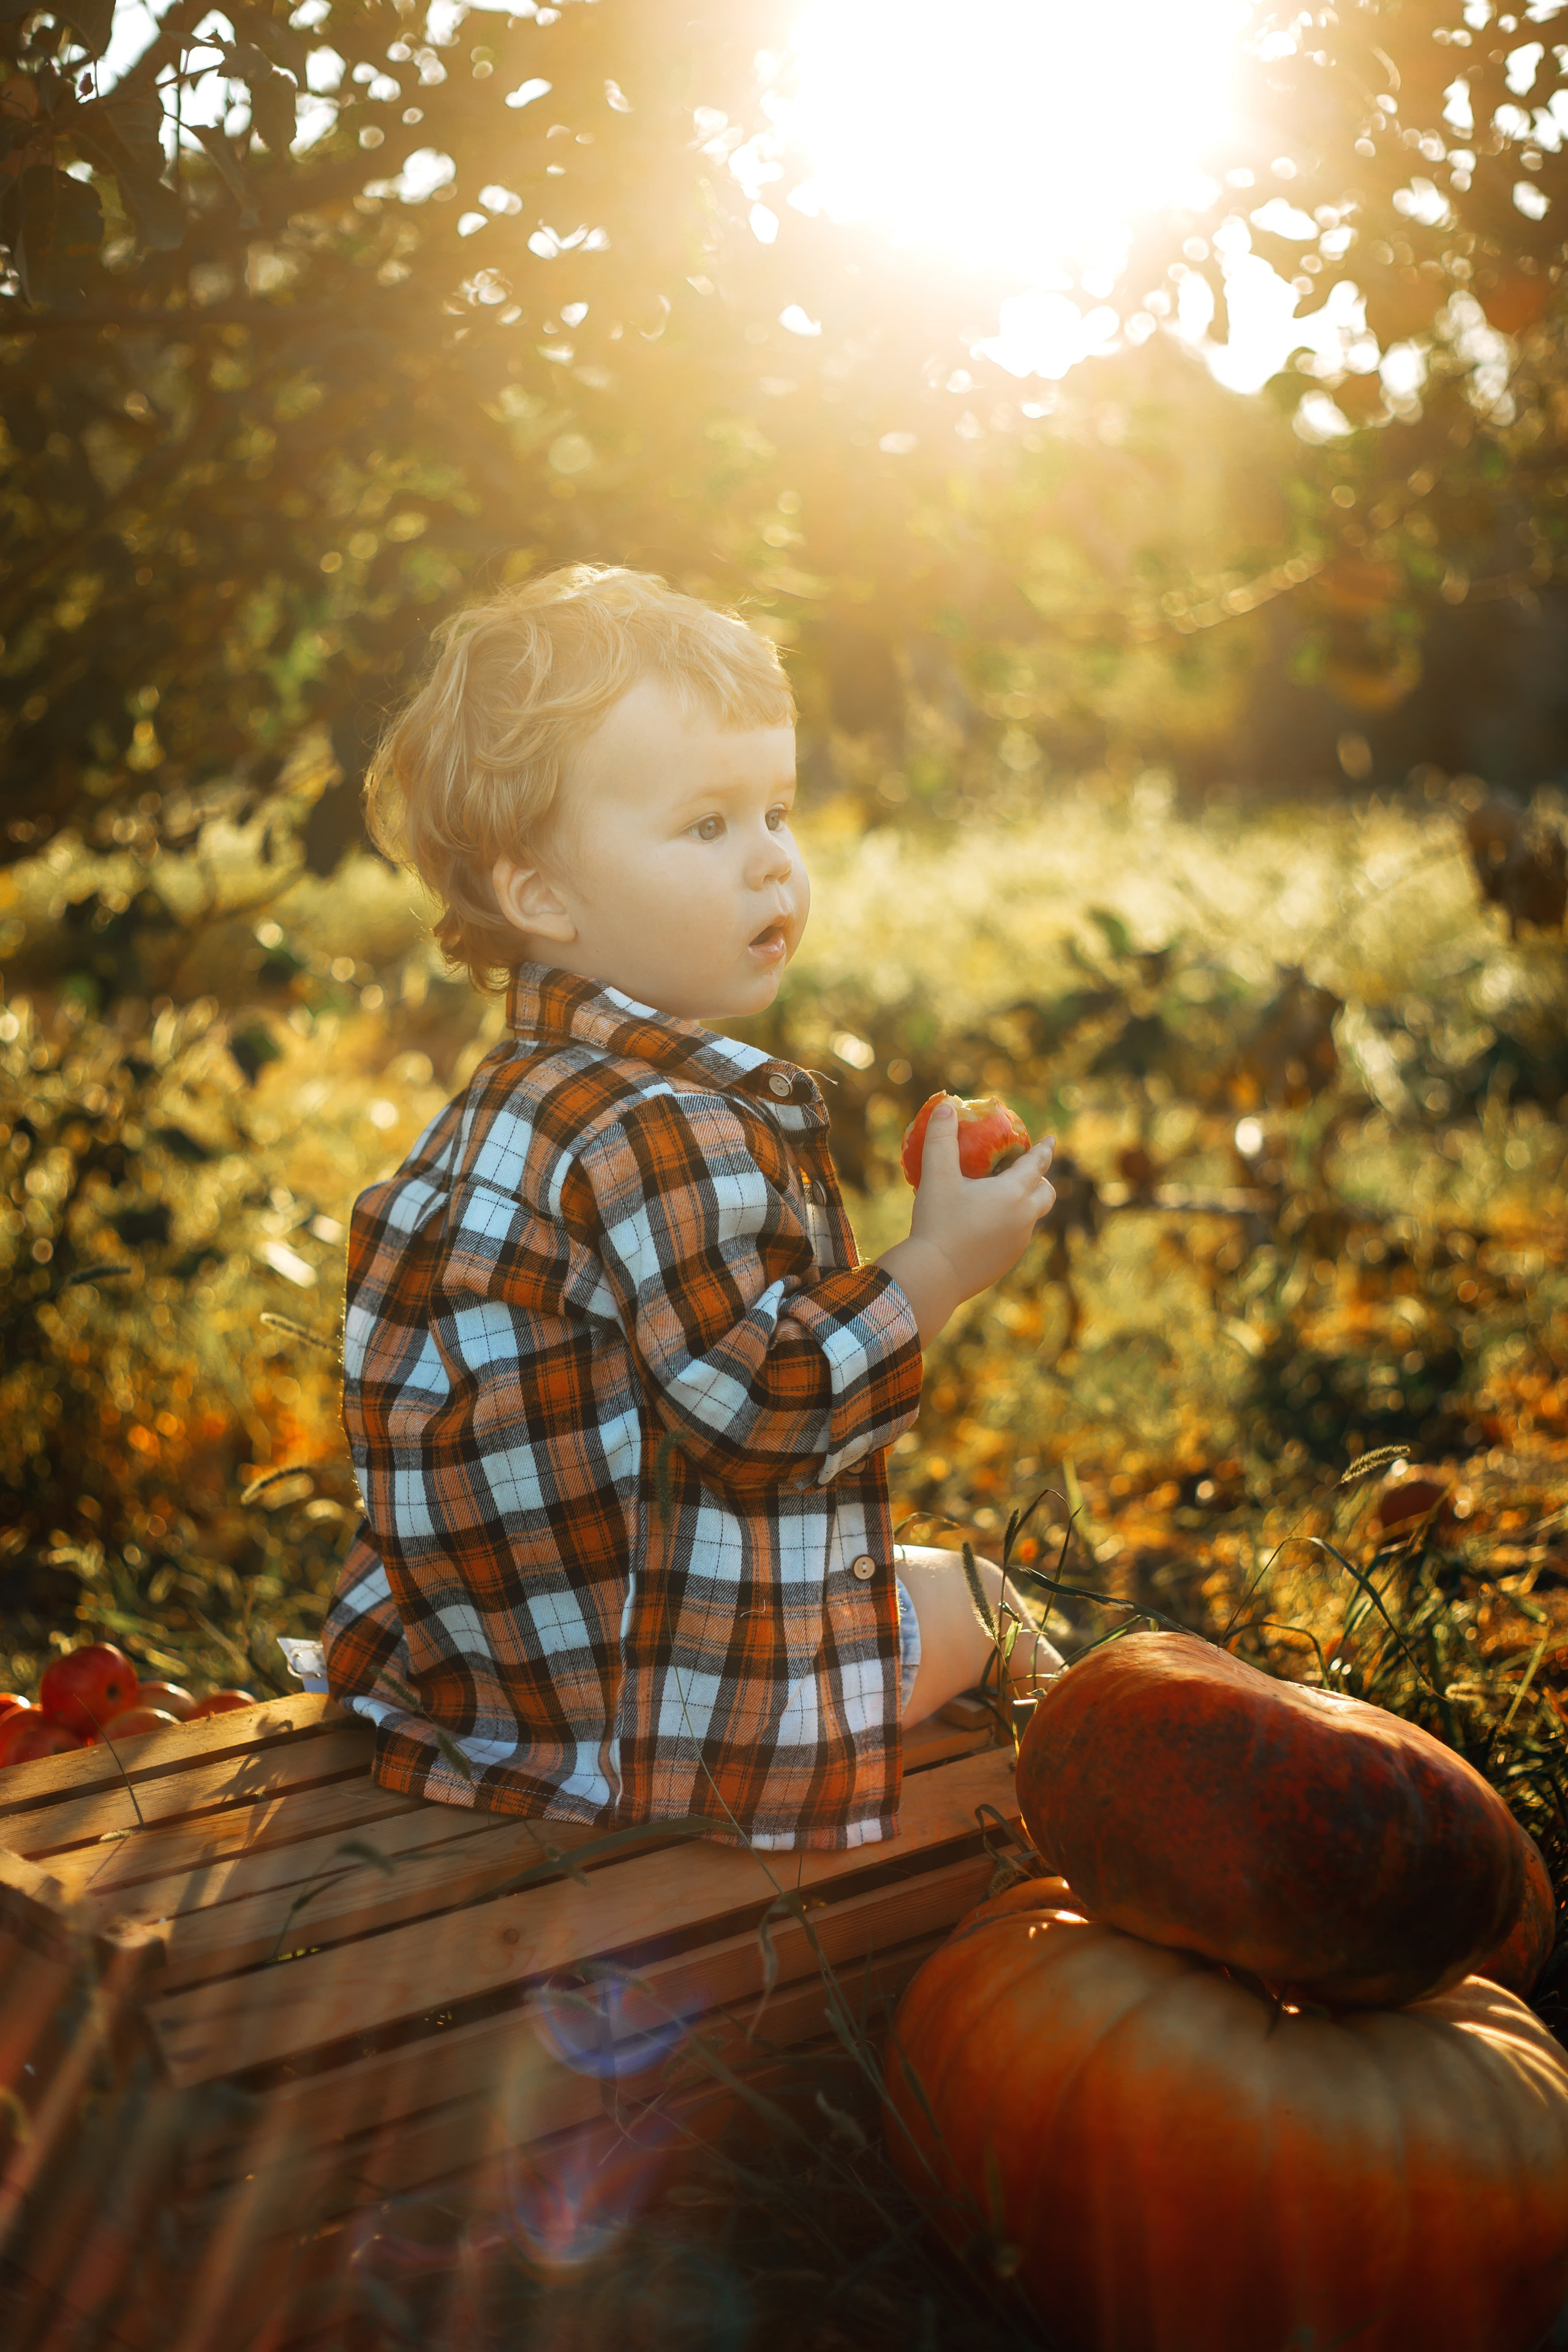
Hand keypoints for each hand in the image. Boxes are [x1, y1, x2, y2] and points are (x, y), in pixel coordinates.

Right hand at [876, 1100, 1054, 1344]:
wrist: (934, 1277)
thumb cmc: (937, 1222)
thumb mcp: (936, 1176)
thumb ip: (940, 1139)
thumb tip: (944, 1106)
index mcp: (1013, 1193)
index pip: (1038, 1164)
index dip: (1044, 1149)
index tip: (1051, 1138)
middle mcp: (1023, 1219)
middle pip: (1046, 1194)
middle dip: (1040, 1180)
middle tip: (1025, 1171)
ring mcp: (1017, 1244)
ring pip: (1030, 1217)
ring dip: (1022, 1204)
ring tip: (996, 1198)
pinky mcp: (1006, 1263)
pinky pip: (1014, 1238)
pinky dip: (1007, 1226)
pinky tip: (982, 1226)